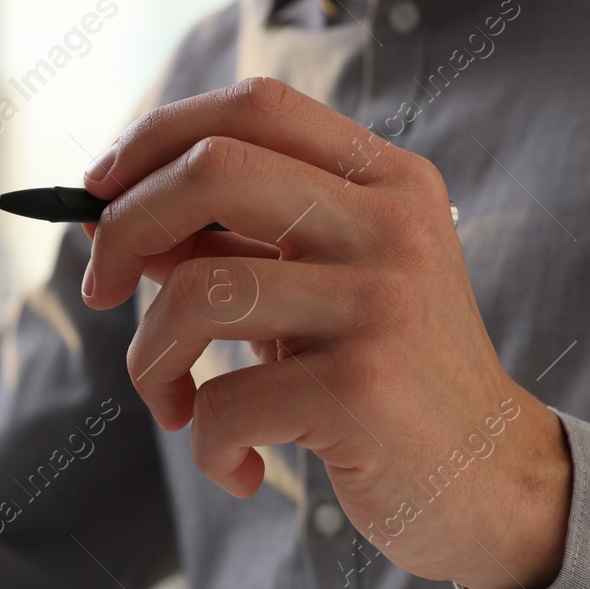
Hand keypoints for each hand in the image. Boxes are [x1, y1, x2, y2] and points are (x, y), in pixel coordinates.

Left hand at [80, 77, 571, 588]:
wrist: (490, 481)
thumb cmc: (386, 381)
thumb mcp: (322, 292)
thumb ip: (241, 245)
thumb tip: (119, 220)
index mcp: (386, 182)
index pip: (254, 107)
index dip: (156, 138)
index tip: (100, 194)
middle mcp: (391, 226)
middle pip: (213, 170)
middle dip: (124, 228)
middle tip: (99, 288)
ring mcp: (381, 304)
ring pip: (198, 294)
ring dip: (150, 360)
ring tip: (174, 406)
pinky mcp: (362, 390)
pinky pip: (224, 404)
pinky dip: (206, 446)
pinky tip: (241, 469)